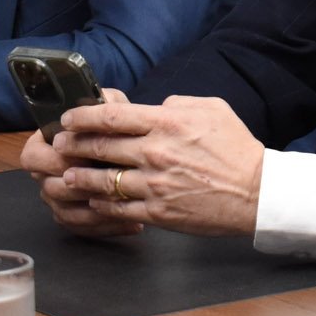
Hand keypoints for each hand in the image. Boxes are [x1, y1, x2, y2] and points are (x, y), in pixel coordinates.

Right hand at [23, 88, 141, 237]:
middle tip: (107, 185)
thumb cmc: (115, 123)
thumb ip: (106, 102)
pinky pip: (84, 229)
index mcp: (44, 145)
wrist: (130, 147)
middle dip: (79, 188)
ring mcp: (57, 198)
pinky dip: (107, 228)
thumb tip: (104, 104)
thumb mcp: (112, 105)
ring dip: (95, 210)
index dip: (55, 160)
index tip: (82, 158)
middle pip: (49, 189)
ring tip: (124, 205)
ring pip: (66, 213)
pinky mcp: (74, 217)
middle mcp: (46, 174)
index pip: (32, 157)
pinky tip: (133, 224)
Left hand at [51, 94, 264, 235]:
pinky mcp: (158, 212)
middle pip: (99, 147)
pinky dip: (101, 204)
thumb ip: (178, 103)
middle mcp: (156, 152)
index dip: (82, 116)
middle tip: (59, 146)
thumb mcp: (213, 109)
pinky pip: (118, 208)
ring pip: (102, 181)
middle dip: (72, 146)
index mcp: (168, 123)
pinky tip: (94, 201)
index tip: (68, 119)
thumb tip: (155, 105)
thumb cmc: (237, 148)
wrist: (257, 193)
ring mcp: (155, 184)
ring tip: (67, 176)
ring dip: (79, 178)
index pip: (111, 116)